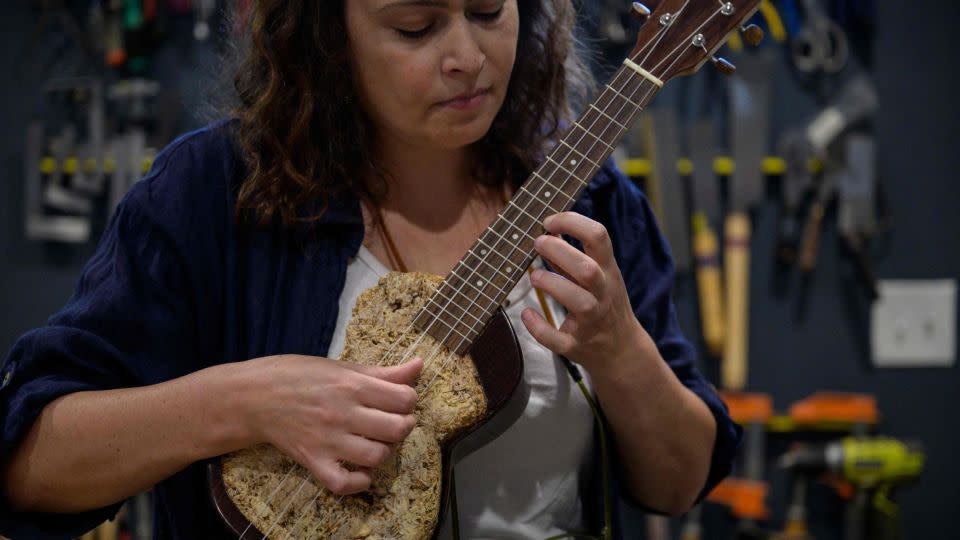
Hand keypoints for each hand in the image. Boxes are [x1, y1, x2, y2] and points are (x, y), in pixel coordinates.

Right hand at [243, 355, 421, 494]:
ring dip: (384, 451)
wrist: (253, 397)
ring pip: (376, 456)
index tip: (399, 401)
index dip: (409, 400)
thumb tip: (419, 365)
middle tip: (393, 422)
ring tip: (376, 442)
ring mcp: (327, 440)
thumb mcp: (342, 366)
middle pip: (396, 429)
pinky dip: (358, 482)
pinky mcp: (312, 460)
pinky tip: (362, 471)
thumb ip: (383, 372)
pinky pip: (342, 482)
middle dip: (403, 425)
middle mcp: (342, 413)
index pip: (404, 398)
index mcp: (352, 385)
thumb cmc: (298, 375)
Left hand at [522, 212, 643, 373]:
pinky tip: (527, 314)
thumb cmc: (604, 303)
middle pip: (588, 270)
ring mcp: (593, 321)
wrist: (621, 349)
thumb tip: (547, 231)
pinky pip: (559, 339)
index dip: (572, 222)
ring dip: (553, 285)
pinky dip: (540, 327)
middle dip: (560, 252)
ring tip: (534, 276)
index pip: (599, 236)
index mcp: (608, 270)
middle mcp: (603, 293)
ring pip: (579, 303)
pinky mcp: (578, 345)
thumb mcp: (598, 275)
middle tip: (537, 243)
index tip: (549, 222)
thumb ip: (573, 255)